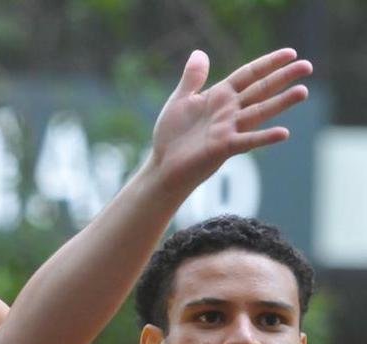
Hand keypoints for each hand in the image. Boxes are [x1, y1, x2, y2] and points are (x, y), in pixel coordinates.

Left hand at [149, 48, 310, 194]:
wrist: (162, 165)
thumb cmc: (172, 135)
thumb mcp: (180, 100)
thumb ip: (193, 78)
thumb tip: (199, 52)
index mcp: (220, 96)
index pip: (249, 75)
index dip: (268, 63)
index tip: (291, 53)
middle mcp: (229, 111)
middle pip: (260, 90)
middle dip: (283, 78)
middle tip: (307, 66)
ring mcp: (228, 129)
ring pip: (259, 112)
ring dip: (281, 103)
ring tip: (303, 92)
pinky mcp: (223, 147)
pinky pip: (247, 141)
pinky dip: (264, 137)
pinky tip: (284, 133)